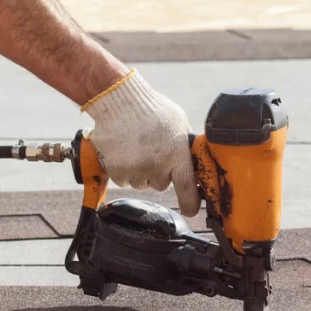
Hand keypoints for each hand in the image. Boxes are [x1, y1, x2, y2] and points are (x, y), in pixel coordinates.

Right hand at [83, 69, 200, 216]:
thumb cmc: (152, 108)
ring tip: (136, 148)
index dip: (190, 203)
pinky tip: (123, 151)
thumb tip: (193, 158)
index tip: (191, 210)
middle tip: (152, 152)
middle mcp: (157, 166)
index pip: (187, 187)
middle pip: (161, 185)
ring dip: (140, 171)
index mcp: (177, 155)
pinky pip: (123, 180)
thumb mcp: (179, 122)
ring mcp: (136, 170)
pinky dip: (123, 170)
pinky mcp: (117, 171)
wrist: (119, 101)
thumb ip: (186, 144)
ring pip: (141, 183)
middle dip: (158, 173)